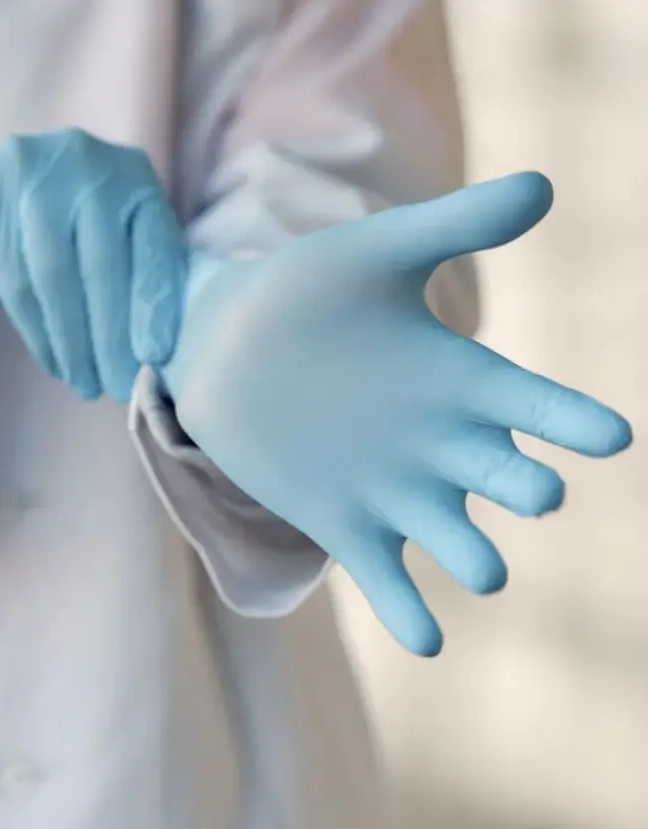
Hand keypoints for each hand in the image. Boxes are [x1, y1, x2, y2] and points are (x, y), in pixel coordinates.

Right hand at [0, 129, 184, 400]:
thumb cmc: (55, 243)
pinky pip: (18, 284)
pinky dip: (41, 335)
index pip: (154, 241)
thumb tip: (165, 353)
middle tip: (120, 388)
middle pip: (104, 263)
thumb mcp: (106, 244)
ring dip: (77, 344)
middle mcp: (84, 161)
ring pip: (59, 277)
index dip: (156, 301)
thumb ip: (138, 274)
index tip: (156, 357)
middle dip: (113, 336)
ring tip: (87, 386)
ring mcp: (28, 174)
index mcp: (130, 173)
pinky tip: (56, 366)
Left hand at [161, 173, 631, 655]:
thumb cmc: (303, 293)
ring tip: (483, 569)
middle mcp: (439, 444)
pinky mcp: (344, 525)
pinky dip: (408, 612)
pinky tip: (426, 639)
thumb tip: (546, 184)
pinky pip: (388, 580)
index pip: (535, 406)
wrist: (225, 343)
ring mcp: (393, 490)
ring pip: (456, 539)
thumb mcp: (373, 253)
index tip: (609, 434)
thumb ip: (452, 227)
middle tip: (536, 488)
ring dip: (474, 557)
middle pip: (506, 479)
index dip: (572, 421)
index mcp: (457, 381)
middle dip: (525, 487)